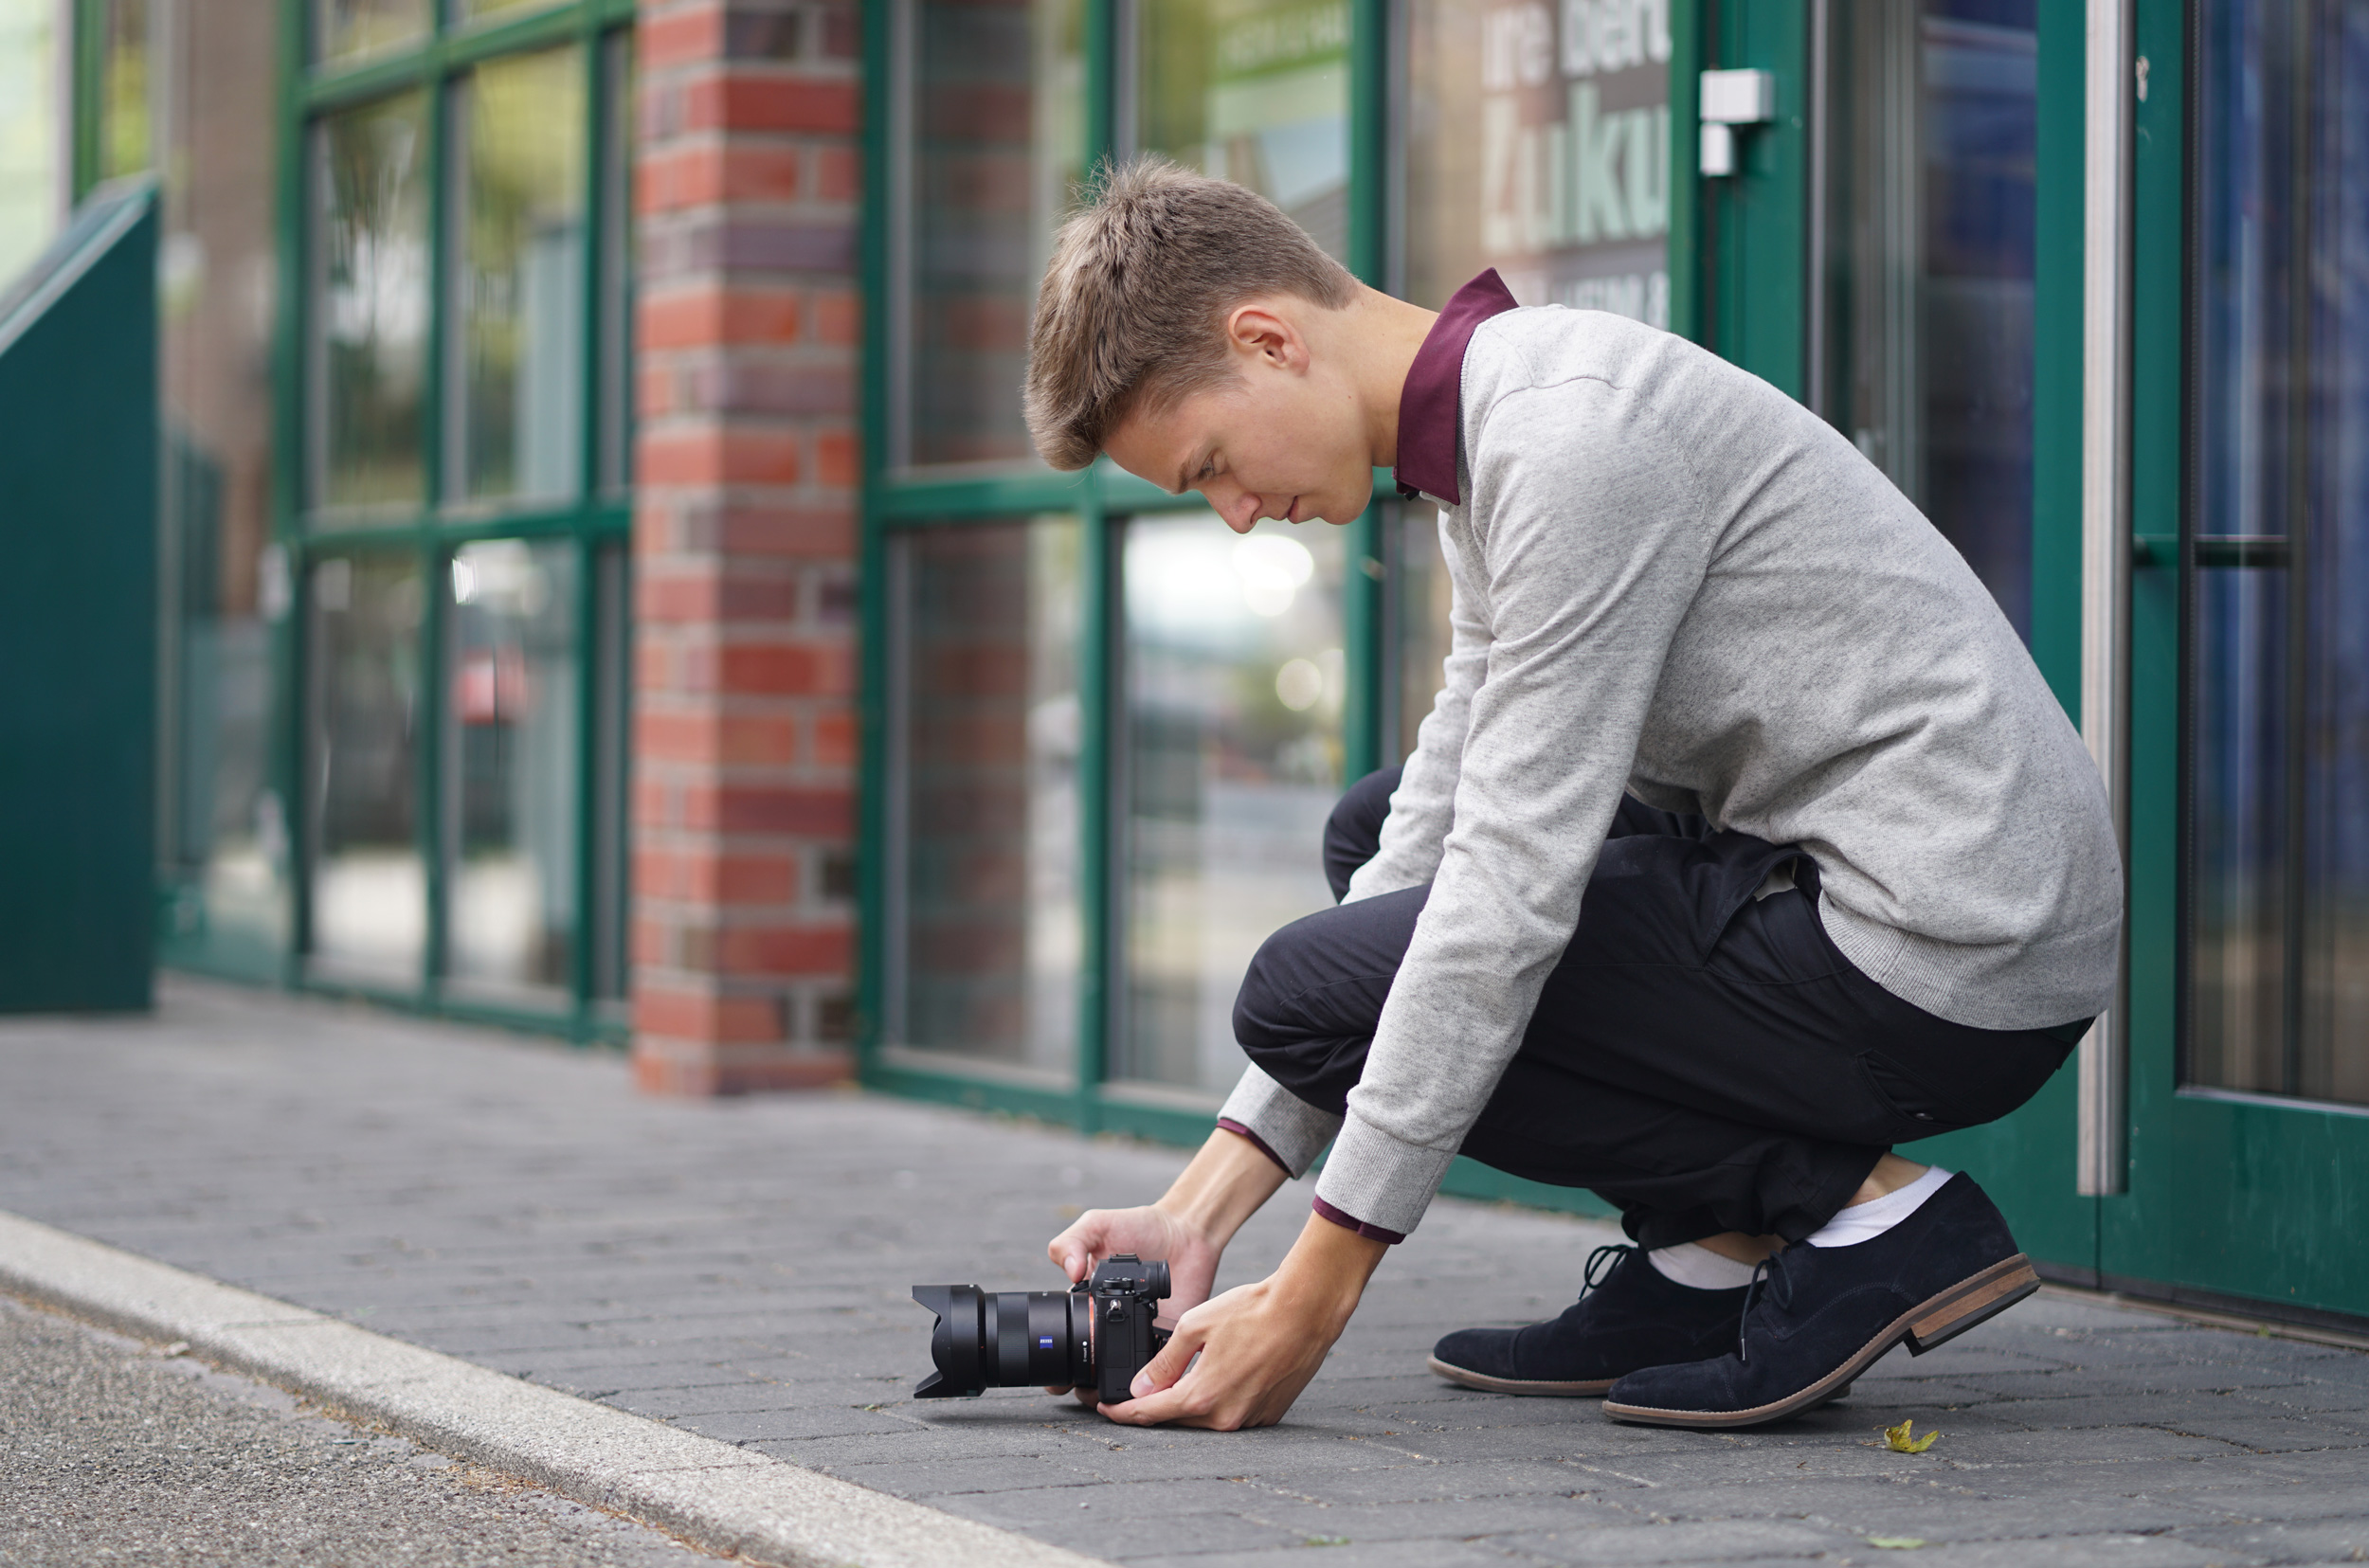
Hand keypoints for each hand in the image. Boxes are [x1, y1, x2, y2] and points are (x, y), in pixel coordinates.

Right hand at [1039, 1126, 1287, 1404]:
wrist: (1185, 1230)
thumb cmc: (1139, 1227)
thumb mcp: (1097, 1226)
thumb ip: (1073, 1242)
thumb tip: (1070, 1272)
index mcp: (1089, 1307)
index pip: (1066, 1346)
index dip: (1058, 1367)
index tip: (1055, 1379)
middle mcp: (1113, 1328)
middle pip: (1091, 1372)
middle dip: (1084, 1388)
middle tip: (1084, 1388)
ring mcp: (1141, 1337)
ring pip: (1126, 1380)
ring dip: (1117, 1390)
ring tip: (1113, 1390)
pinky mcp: (1170, 1340)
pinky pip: (1162, 1370)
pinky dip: (1156, 1379)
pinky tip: (1149, 1379)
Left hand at [1098, 1211, 1386, 1429]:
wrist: (1305, 1311)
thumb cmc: (1252, 1312)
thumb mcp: (1195, 1327)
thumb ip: (1164, 1362)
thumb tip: (1140, 1387)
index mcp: (1201, 1396)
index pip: (1149, 1413)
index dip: (1122, 1412)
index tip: (1105, 1409)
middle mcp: (1225, 1417)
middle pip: (1177, 1419)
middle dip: (1154, 1408)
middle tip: (1135, 1394)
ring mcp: (1249, 1419)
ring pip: (1205, 1418)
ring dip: (1188, 1404)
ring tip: (1177, 1381)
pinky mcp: (1268, 1414)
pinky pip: (1232, 1413)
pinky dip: (1218, 1400)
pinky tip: (1217, 1377)